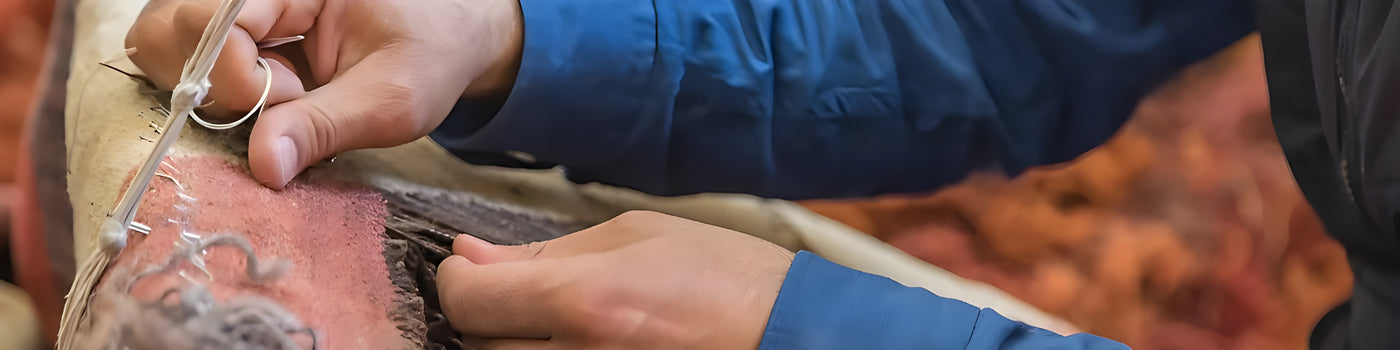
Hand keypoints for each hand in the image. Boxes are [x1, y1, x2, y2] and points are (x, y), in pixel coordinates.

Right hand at [126, 0, 523, 188]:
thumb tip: (264, 167)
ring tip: (275, 100)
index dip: (236, 74)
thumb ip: (326, 127)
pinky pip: (183, 62)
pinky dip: (211, 94)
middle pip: (169, 28)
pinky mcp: (228, 36)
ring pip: (164, 46)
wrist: (445, 38)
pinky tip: (264, 101)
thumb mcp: (393, 97)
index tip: (288, 100)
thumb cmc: (427, 54)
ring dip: (208, 90)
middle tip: (279, 101)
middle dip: (212, 81)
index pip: (214, 19)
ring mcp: (233, 10)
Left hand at [437, 211, 796, 349]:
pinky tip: (573, 339)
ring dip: (512, 340)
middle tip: (521, 288)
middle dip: (487, 309)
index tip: (474, 264)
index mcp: (582, 302)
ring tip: (557, 317)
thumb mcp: (634, 235)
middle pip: (476, 341)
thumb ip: (544, 252)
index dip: (458, 276)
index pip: (465, 299)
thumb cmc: (724, 278)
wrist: (788, 335)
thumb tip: (471, 256)